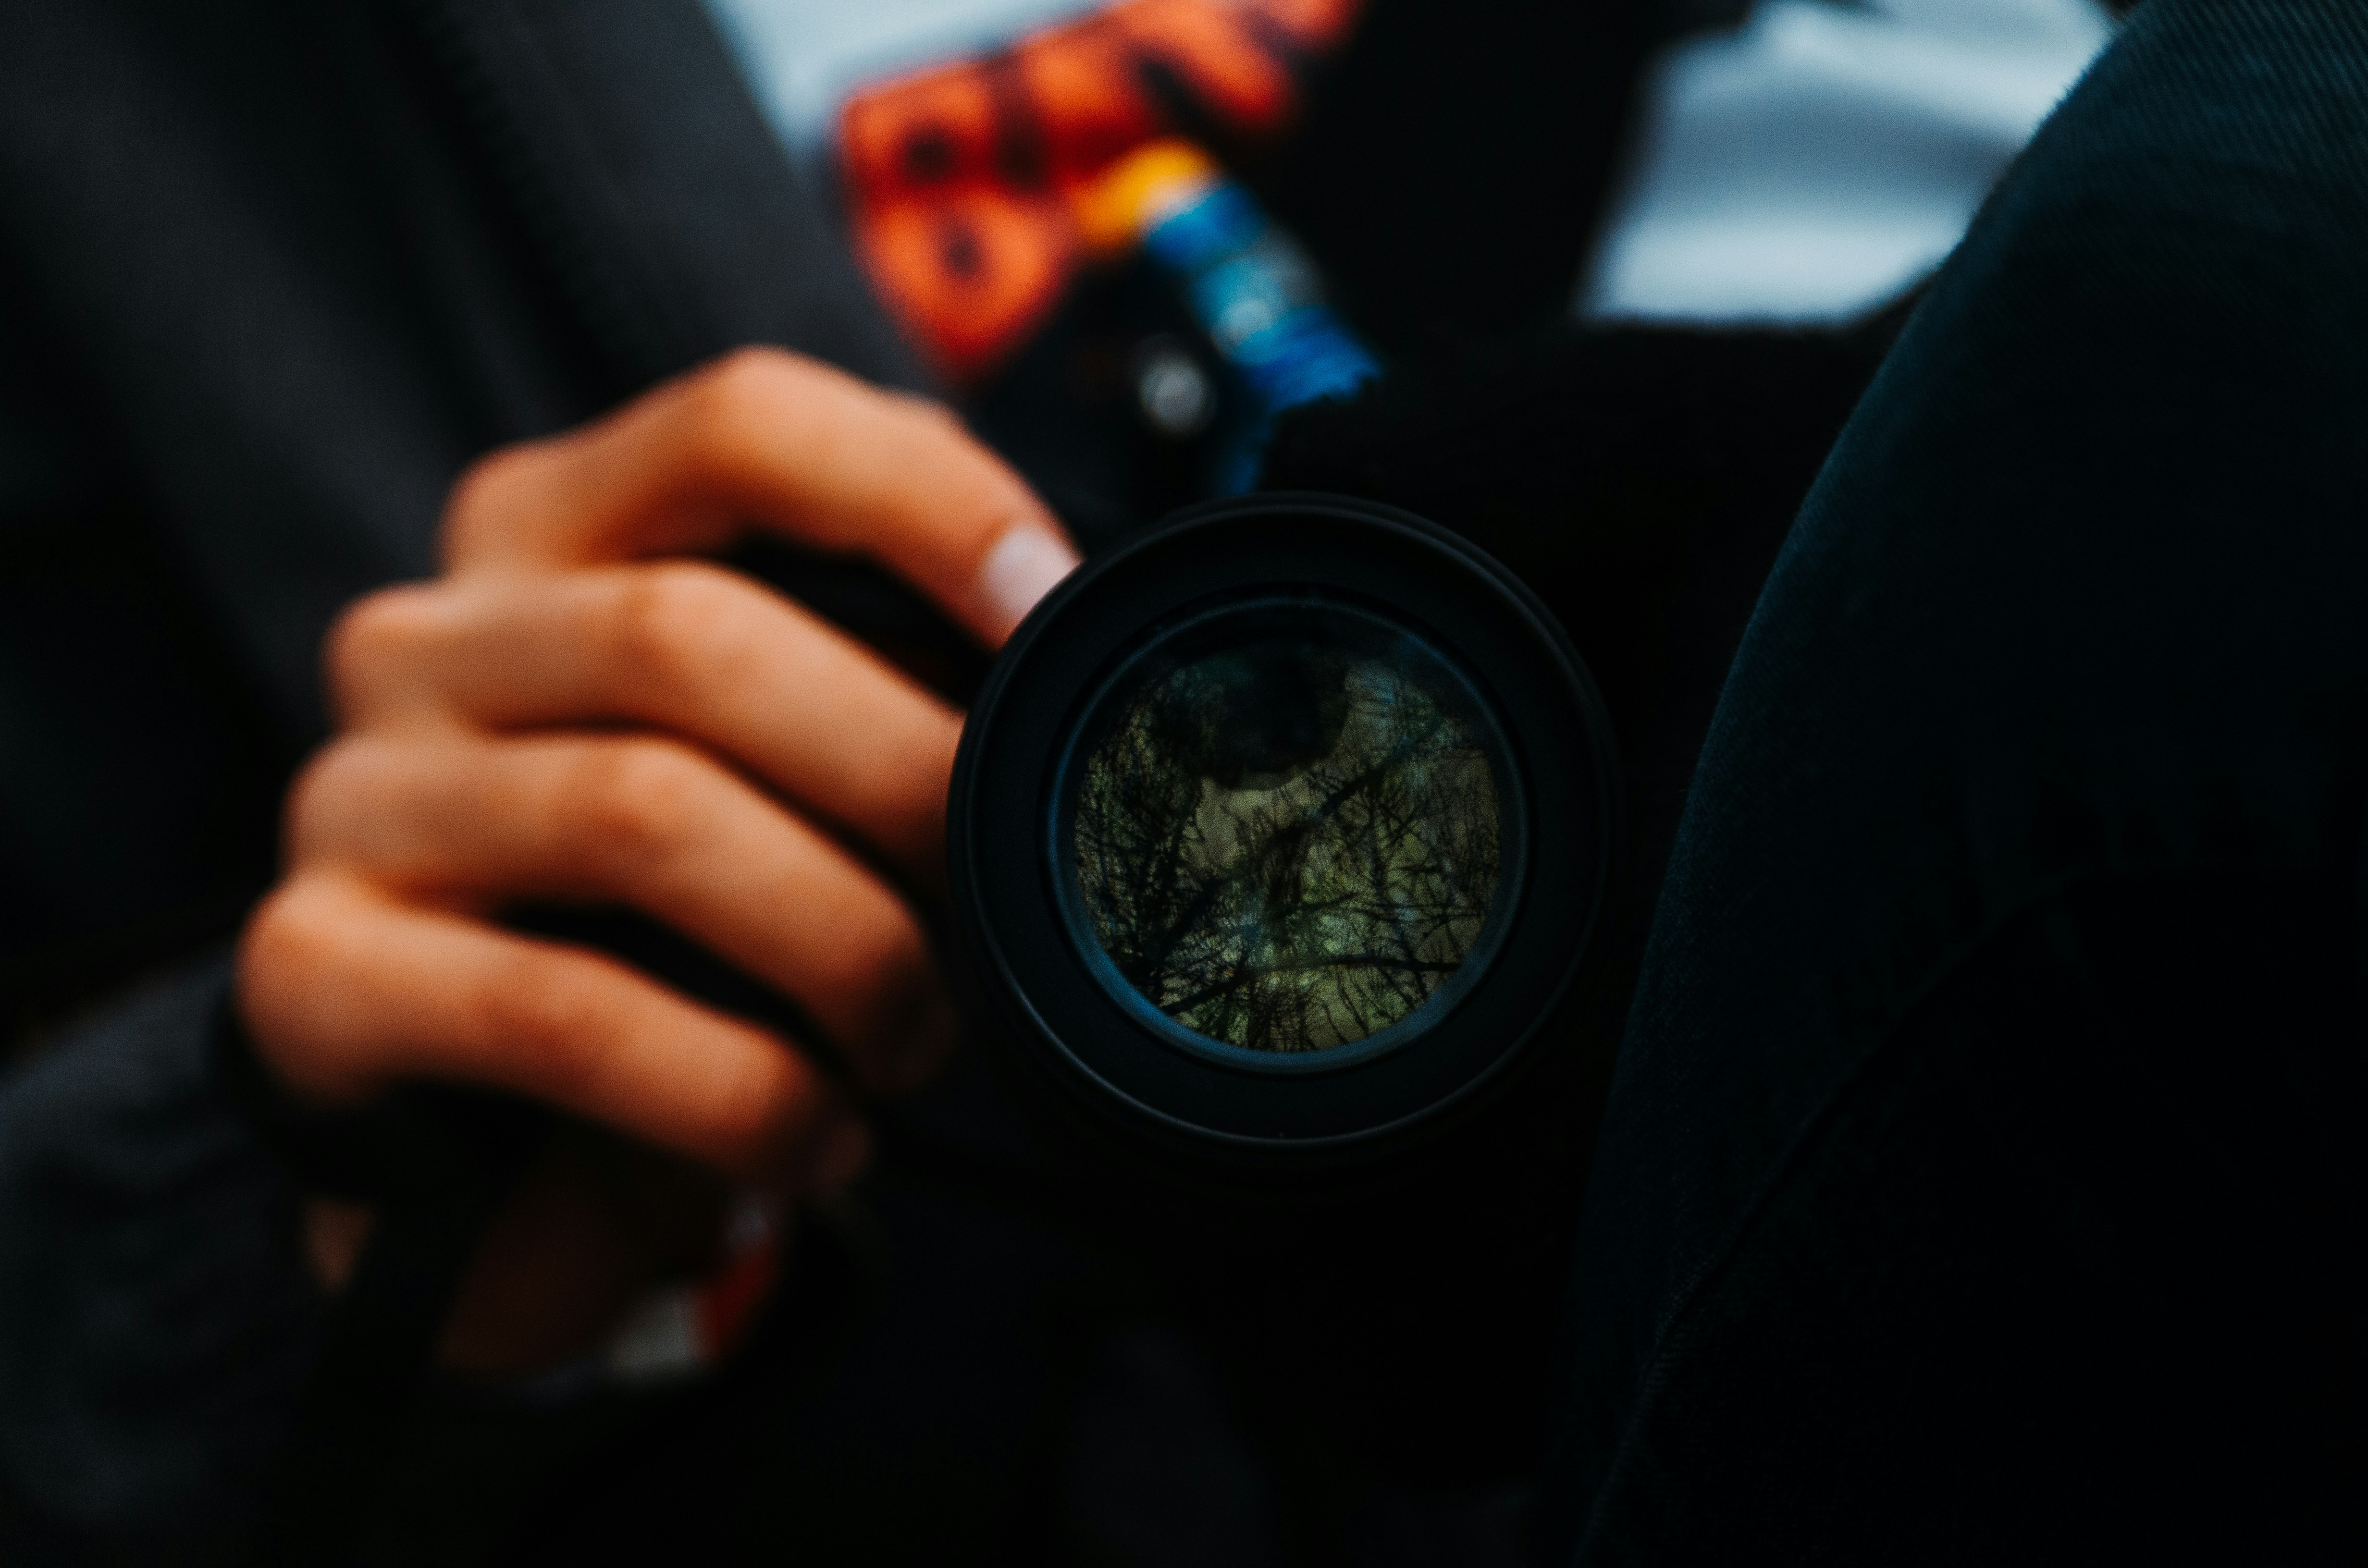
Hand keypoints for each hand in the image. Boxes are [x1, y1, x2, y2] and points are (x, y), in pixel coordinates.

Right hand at [236, 350, 1075, 1366]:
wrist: (497, 1142)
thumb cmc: (681, 928)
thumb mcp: (782, 769)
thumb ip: (886, 678)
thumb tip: (1087, 660)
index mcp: (551, 534)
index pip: (741, 424)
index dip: (924, 499)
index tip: (1056, 617)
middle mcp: (425, 636)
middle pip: (693, 635)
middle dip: (899, 774)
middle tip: (1005, 907)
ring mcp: (347, 796)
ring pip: (642, 816)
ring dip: (839, 944)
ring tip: (924, 1039)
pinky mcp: (310, 973)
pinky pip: (562, 1016)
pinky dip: (739, 1087)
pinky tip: (822, 1137)